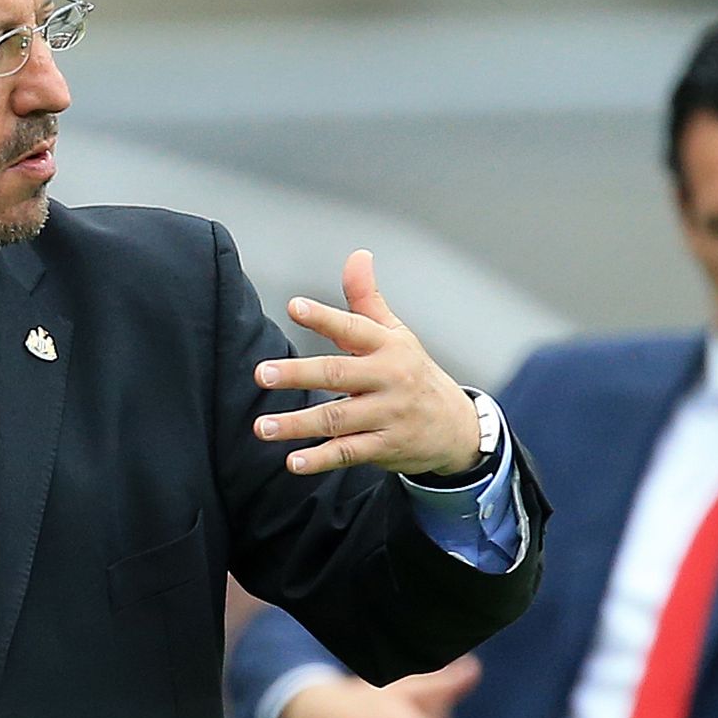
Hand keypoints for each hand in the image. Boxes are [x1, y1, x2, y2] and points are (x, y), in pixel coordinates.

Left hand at [253, 249, 479, 476]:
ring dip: (298, 424)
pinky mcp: (385, 447)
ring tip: (262, 427)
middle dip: (297, 374)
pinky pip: (348, 453)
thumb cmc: (414, 374)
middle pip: (338, 374)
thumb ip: (367, 299)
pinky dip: (320, 459)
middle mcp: (389, 379)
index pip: (354, 328)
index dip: (324, 317)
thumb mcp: (397, 335)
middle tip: (261, 373)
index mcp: (388, 346)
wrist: (456, 427)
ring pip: (337, 418)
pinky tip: (294, 461)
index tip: (294, 307)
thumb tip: (357, 256)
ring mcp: (388, 415)